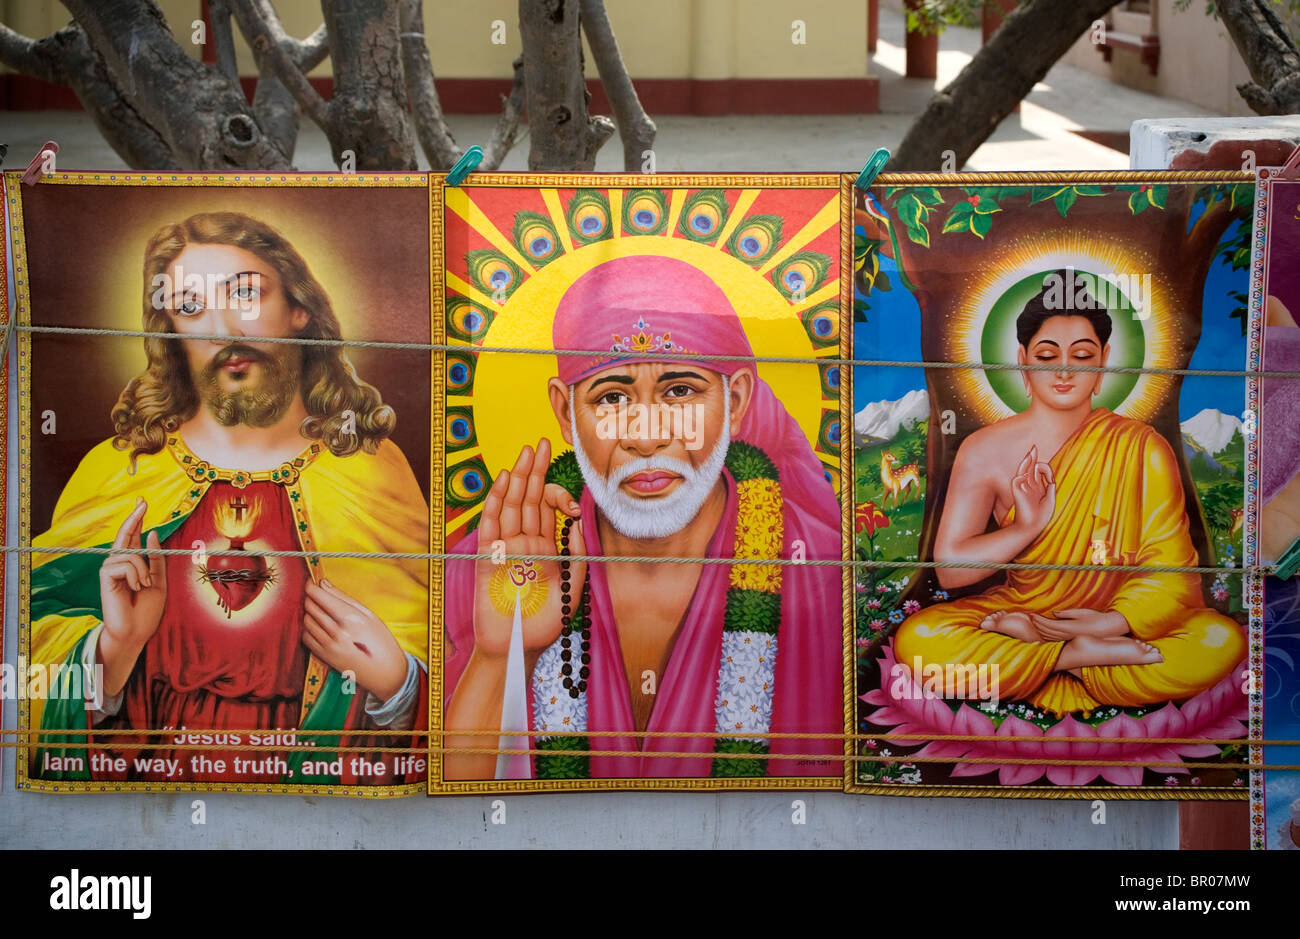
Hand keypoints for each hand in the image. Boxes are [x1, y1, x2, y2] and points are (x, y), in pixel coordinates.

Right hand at [98, 499, 166, 694]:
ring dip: (143, 570)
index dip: (137, 520)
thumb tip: (151, 533)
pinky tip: (134, 589)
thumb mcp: (158, 580)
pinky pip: (125, 564)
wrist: (136, 631)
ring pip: (130, 554)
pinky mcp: (105, 576)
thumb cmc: (146, 609)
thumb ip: (155, 558)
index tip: (143, 503)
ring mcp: (110, 569)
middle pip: (124, 535)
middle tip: (143, 502)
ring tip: (142, 587)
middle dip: (134, 518)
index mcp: (133, 564)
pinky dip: (135, 575)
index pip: (133, 537)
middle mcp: (119, 564)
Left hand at [303, 579, 407, 701]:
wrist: (385, 673)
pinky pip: (305, 636)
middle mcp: (336, 631)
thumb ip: (344, 598)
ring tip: (321, 610)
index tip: (312, 581)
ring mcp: (328, 645)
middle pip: (311, 606)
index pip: (320, 596)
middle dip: (311, 597)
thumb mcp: (370, 615)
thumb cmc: (382, 641)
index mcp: (350, 618)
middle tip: (318, 594)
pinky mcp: (323, 656)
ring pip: (306, 620)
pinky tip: (319, 626)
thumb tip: (324, 583)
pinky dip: (308, 628)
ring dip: (310, 612)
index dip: (311, 586)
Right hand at [473, 438, 584, 659]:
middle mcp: (526, 543)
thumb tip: (580, 523)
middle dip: (535, 471)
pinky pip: (491, 525)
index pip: (549, 511)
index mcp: (546, 549)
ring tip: (525, 452)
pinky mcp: (489, 557)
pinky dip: (496, 502)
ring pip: (511, 506)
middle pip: (529, 500)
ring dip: (518, 479)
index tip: (571, 490)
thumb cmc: (545, 624)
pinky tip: (504, 481)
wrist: (517, 648)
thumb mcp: (572, 590)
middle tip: (542, 442)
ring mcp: (506, 548)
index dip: (558, 494)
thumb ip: (578, 556)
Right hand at [1009, 445, 1055, 538]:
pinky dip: (1025, 473)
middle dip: (1032, 458)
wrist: (1032, 526)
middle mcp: (1028, 486)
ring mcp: (1022, 487)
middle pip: (1030, 468)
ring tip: (1032, 451)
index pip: (1038, 473)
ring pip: (1024, 469)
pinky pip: (1019, 477)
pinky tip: (1030, 474)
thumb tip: (1052, 480)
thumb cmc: (1040, 516)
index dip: (1043, 467)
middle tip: (1033, 448)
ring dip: (1028, 460)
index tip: (1051, 476)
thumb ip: (1051, 488)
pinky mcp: (1016, 490)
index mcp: (1036, 488)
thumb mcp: (1050, 500)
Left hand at [1029, 608, 1128, 640]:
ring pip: (1050, 636)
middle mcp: (1067, 635)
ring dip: (1040, 630)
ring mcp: (1069, 638)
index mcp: (1068, 627)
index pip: (1048, 624)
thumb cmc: (1096, 618)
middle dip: (1037, 624)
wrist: (1108, 629)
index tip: (1031, 614)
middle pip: (1047, 631)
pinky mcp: (1071, 639)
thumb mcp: (1081, 613)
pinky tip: (1043, 632)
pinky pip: (1055, 639)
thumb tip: (1054, 613)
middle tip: (1029, 617)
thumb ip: (1066, 614)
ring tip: (1034, 623)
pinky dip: (1046, 635)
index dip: (1038, 620)